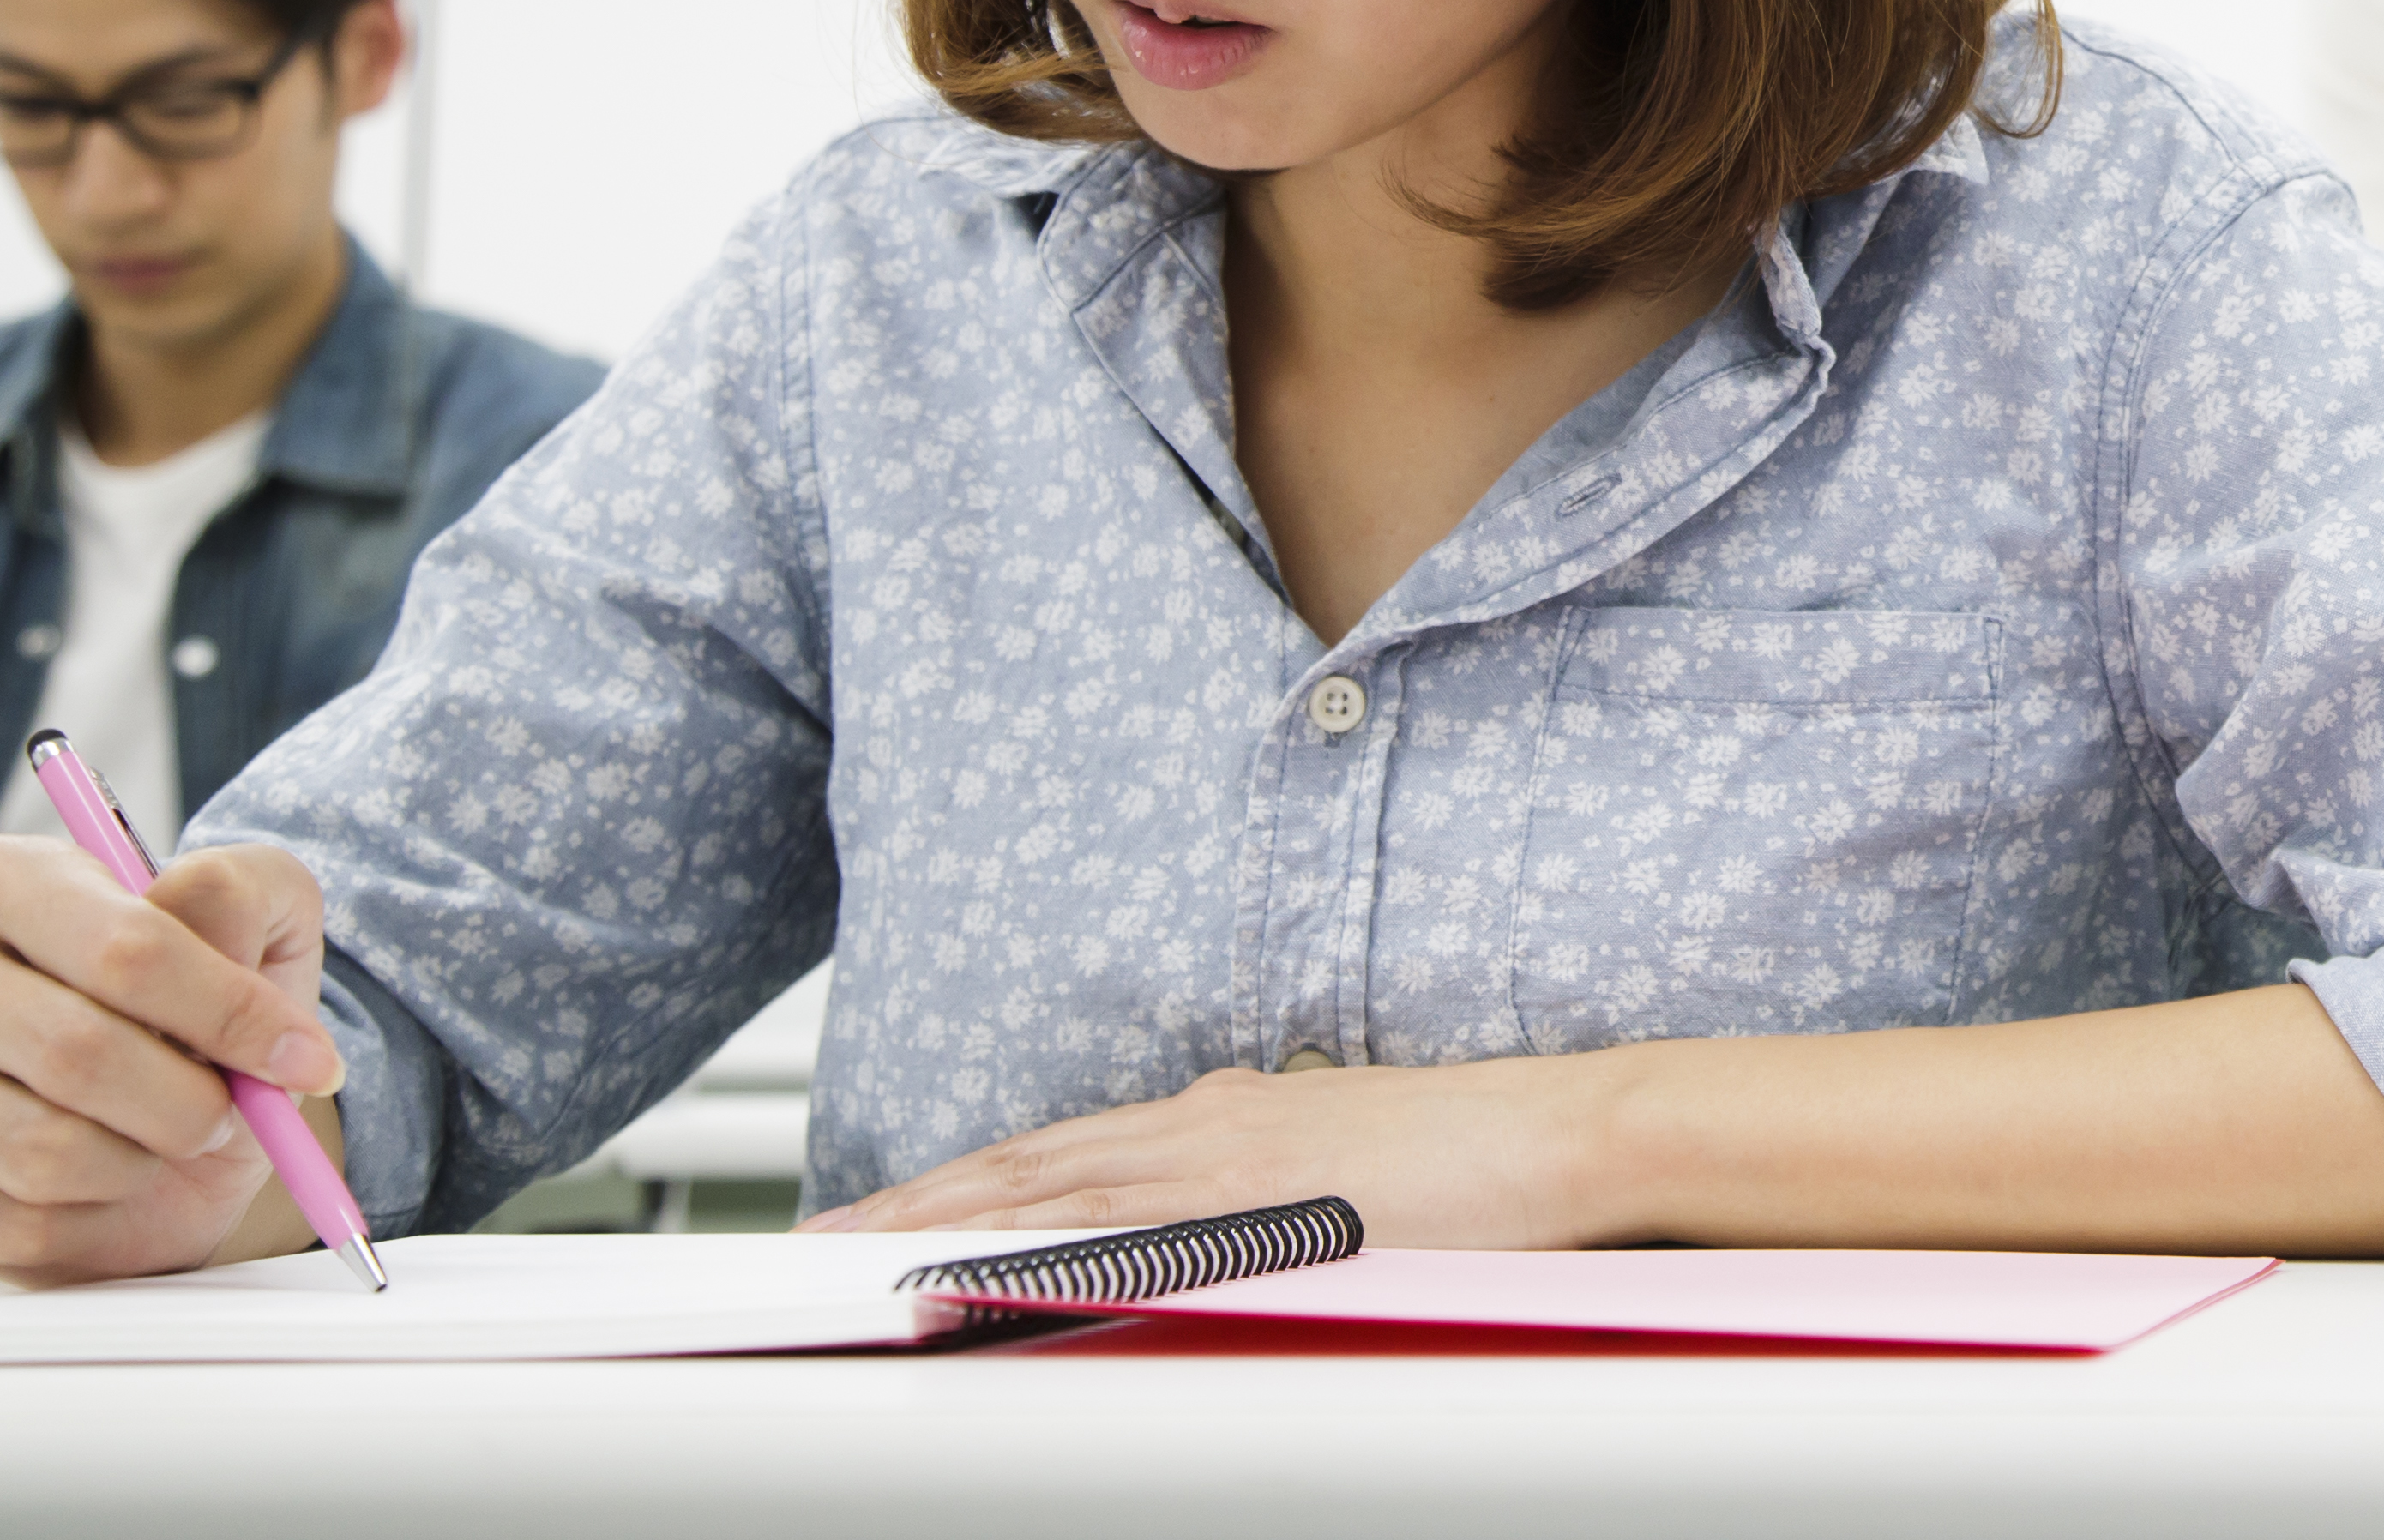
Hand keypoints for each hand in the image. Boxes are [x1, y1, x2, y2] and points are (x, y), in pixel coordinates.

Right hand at [0, 834, 345, 1282]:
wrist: (135, 1109)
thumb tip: (224, 949)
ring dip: (140, 1162)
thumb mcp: (251, 923)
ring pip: (45, 1150)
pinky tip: (97, 1183)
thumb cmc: (190, 1008)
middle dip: (190, 1103)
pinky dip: (89, 1218)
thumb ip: (248, 904)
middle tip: (224, 1112)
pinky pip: (12, 1223)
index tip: (304, 1060)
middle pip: (83, 1054)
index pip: (132, 948)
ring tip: (155, 1139)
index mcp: (10, 879)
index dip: (233, 1015)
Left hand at [810, 1051, 1614, 1246]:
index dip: (961, 1182)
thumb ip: (1271, 1164)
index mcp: (1226, 1114)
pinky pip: (1130, 1231)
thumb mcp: (1348, 1149)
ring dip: (947, 1222)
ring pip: (1055, 1189)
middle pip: (1031, 1164)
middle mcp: (1213, 1123)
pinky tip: (985, 1268)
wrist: (1564, 1130)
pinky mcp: (1267, 1202)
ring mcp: (1235, 1159)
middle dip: (915, 1203)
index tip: (880, 1215)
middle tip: (819, 1245)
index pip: (1060, 1150)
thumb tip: (1221, 1172)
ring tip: (857, 1260)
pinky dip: (1045, 1246)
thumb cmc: (1477, 1152)